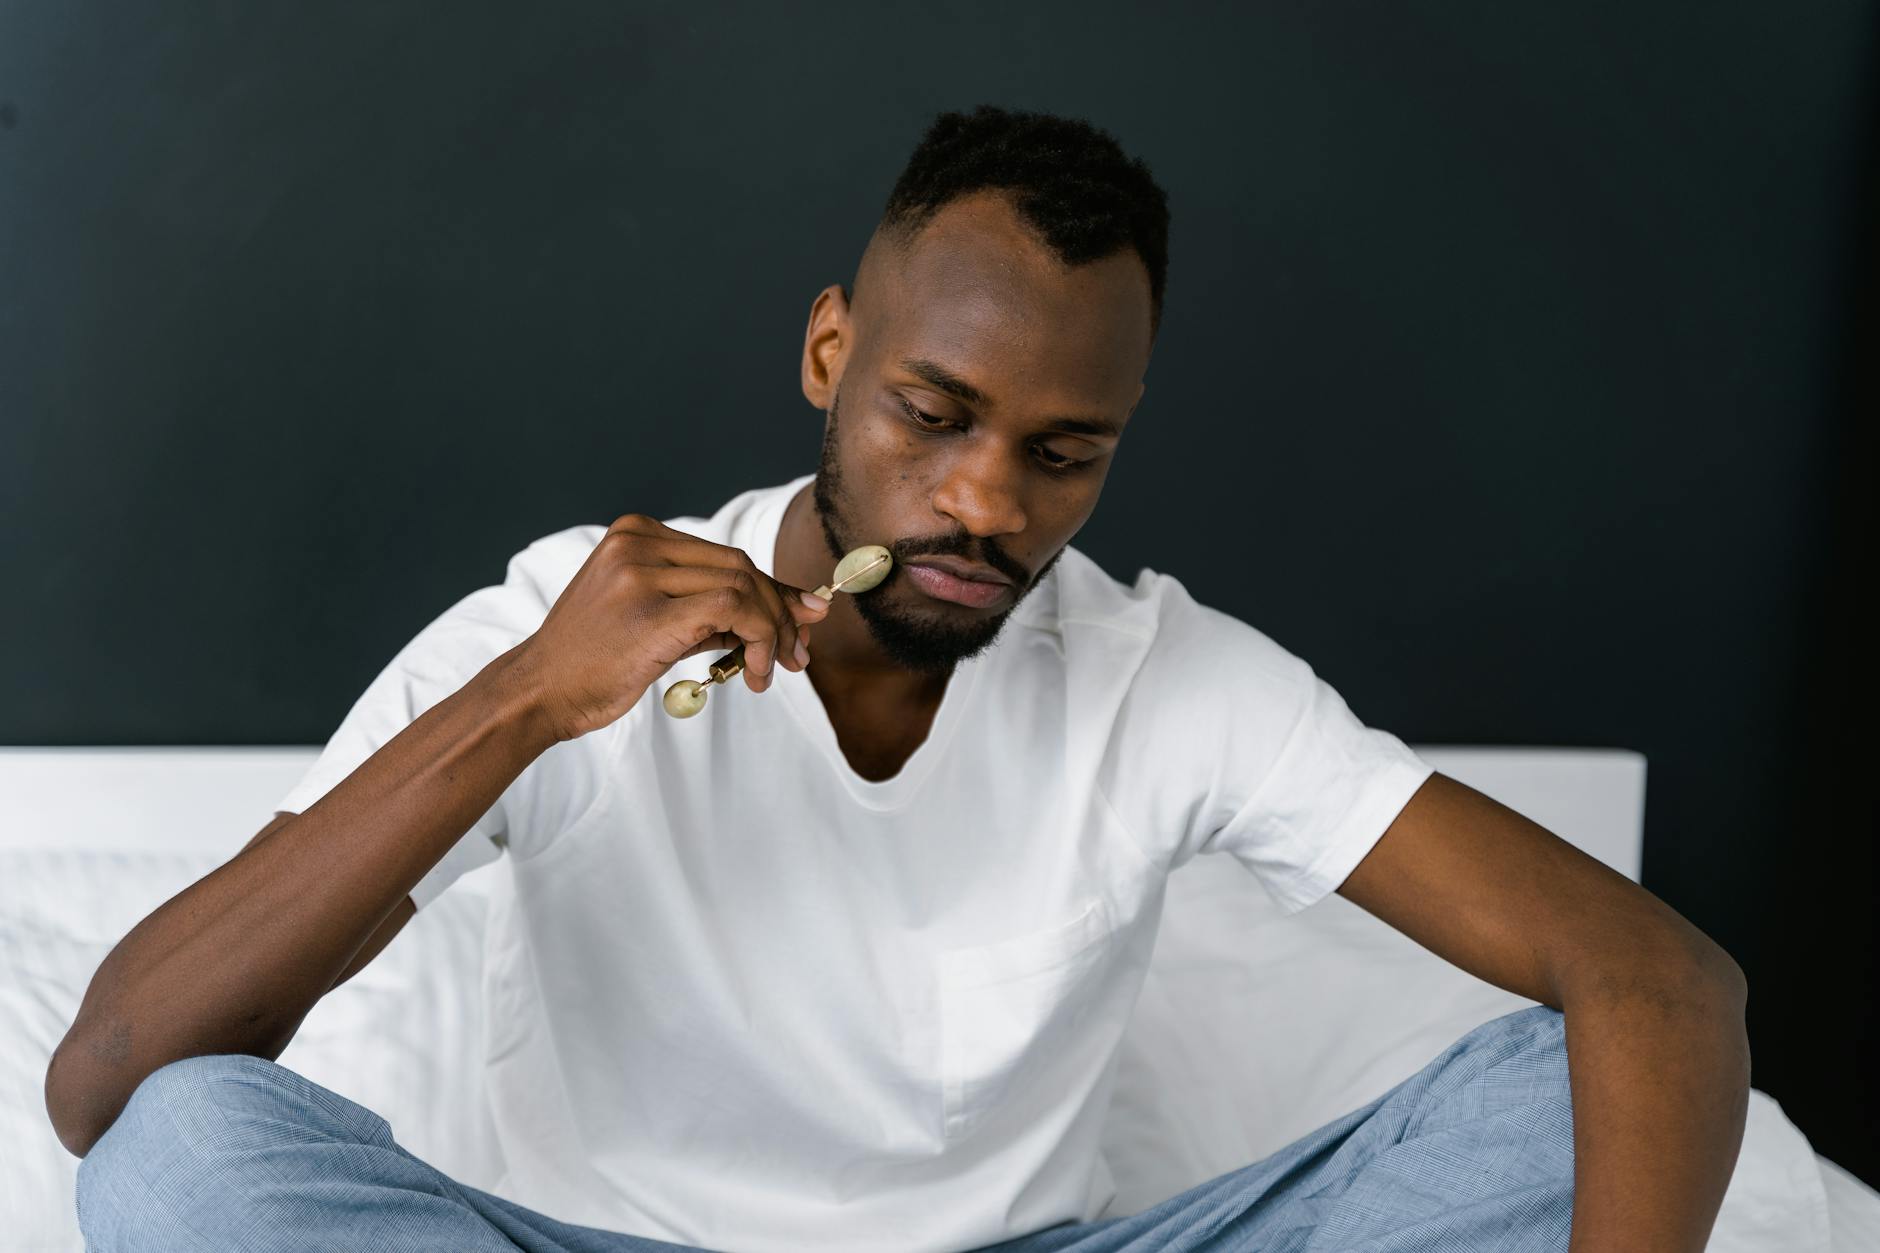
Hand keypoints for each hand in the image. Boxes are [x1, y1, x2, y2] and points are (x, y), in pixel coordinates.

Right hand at [515, 513, 829, 741]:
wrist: (541, 692)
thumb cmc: (595, 661)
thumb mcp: (654, 620)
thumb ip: (711, 609)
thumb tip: (789, 613)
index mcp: (635, 533)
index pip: (725, 555)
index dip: (772, 589)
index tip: (801, 620)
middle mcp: (638, 542)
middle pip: (740, 566)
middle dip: (780, 610)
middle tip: (798, 654)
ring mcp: (642, 572)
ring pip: (743, 584)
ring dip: (772, 631)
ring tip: (772, 670)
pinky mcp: (653, 610)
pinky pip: (733, 609)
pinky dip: (758, 638)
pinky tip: (752, 671)